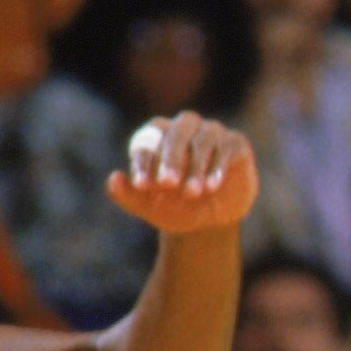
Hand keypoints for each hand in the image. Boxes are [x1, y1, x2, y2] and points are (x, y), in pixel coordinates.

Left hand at [109, 114, 257, 232]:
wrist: (209, 222)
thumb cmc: (174, 207)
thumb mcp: (148, 206)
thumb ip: (128, 194)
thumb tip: (113, 179)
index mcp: (158, 137)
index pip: (148, 139)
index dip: (143, 161)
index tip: (141, 186)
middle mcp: (185, 128)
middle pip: (177, 132)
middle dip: (171, 158)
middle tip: (167, 183)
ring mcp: (212, 133)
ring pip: (203, 140)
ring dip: (196, 167)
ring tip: (192, 193)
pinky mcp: (236, 144)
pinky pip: (228, 147)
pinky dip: (219, 166)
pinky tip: (212, 186)